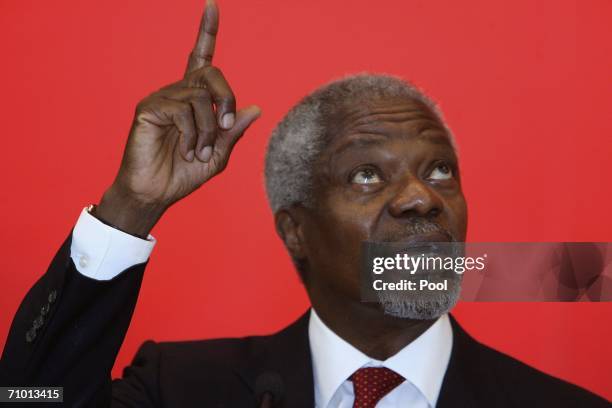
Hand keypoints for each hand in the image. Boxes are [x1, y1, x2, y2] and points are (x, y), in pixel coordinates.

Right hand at [95, 0, 260, 237]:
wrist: (156, 194)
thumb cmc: (184, 174)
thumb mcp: (219, 154)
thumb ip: (234, 131)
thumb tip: (256, 108)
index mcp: (194, 100)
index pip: (201, 58)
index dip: (207, 32)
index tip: (212, 5)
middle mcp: (178, 92)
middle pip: (212, 74)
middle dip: (227, 100)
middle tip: (223, 130)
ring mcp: (162, 98)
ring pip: (200, 97)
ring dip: (209, 131)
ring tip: (199, 153)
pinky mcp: (149, 109)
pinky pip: (182, 110)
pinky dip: (193, 135)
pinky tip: (187, 151)